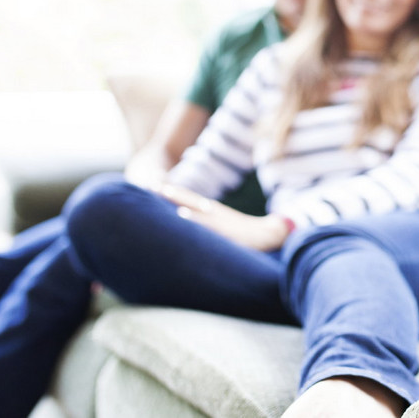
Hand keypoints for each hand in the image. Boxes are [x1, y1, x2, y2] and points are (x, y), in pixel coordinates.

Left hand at [155, 183, 291, 251]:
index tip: (154, 186)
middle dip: (169, 191)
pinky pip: (205, 223)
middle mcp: (213, 212)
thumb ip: (209, 225)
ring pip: (193, 207)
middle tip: (149, 183)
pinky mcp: (225, 231)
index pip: (188, 198)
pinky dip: (193, 218)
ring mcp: (218, 221)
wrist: (269, 235)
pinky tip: (181, 214)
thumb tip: (191, 226)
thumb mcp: (225, 226)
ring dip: (177, 200)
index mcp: (213, 210)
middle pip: (187, 198)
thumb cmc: (246, 234)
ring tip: (160, 192)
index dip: (172, 192)